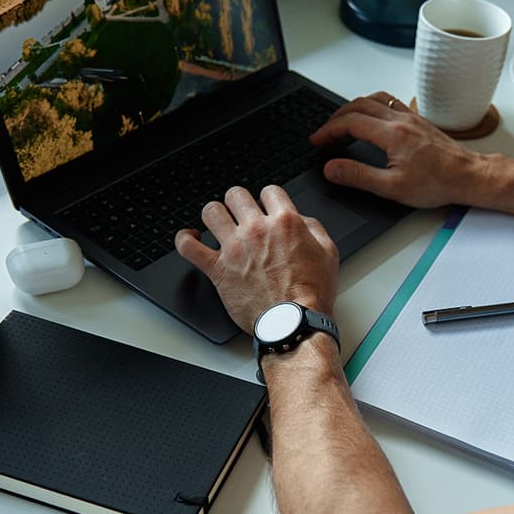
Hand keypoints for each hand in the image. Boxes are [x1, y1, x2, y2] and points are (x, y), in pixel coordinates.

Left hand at [174, 185, 338, 332]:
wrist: (294, 322)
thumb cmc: (311, 293)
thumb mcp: (328, 253)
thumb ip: (314, 229)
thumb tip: (302, 220)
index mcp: (285, 223)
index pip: (269, 191)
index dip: (268, 199)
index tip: (266, 208)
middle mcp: (257, 230)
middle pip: (236, 195)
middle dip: (239, 202)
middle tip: (241, 215)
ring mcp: (234, 248)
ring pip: (211, 211)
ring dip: (214, 215)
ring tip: (218, 224)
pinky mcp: (217, 269)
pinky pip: (188, 246)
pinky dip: (185, 239)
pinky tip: (191, 237)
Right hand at [309, 92, 486, 208]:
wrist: (467, 176)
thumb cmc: (437, 183)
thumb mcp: (392, 187)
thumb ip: (358, 176)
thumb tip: (332, 168)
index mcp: (392, 135)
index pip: (350, 123)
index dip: (328, 130)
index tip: (317, 140)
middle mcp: (401, 120)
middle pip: (358, 105)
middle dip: (336, 117)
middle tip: (324, 131)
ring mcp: (411, 117)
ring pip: (375, 99)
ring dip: (354, 106)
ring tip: (342, 120)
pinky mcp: (419, 120)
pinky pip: (390, 102)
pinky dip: (373, 104)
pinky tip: (372, 115)